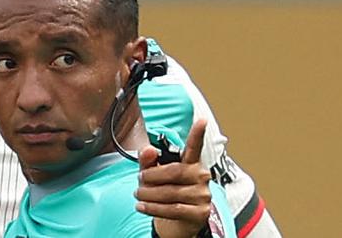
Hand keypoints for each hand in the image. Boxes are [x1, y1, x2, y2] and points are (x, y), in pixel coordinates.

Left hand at [137, 119, 215, 237]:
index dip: (197, 134)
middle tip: (139, 180)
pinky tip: (142, 206)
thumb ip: (148, 160)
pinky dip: (153, 208)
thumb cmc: (167, 191)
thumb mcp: (153, 173)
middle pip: (175, 172)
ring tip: (138, 194)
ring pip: (171, 192)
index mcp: (191, 162)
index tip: (201, 120)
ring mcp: (203, 195)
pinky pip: (173, 209)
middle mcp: (201, 177)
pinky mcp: (200, 213)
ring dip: (149, 194)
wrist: (178, 222)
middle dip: (151, 176)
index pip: (194, 147)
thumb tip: (148, 149)